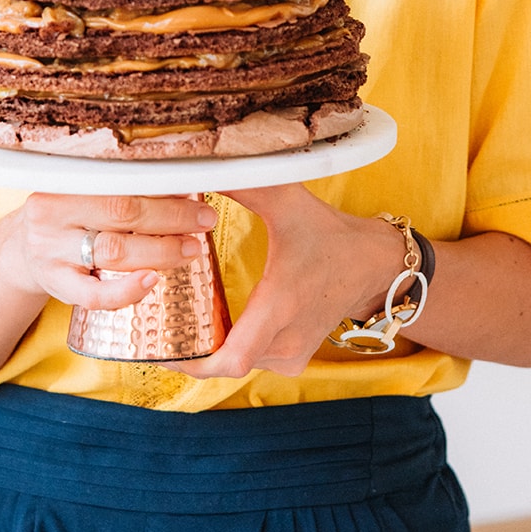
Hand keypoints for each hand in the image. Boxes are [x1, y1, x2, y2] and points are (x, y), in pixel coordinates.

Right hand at [0, 191, 217, 311]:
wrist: (24, 252)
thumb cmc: (69, 217)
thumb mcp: (83, 192)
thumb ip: (121, 186)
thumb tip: (184, 177)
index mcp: (62, 180)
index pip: (120, 179)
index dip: (162, 185)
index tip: (196, 186)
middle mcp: (51, 214)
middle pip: (121, 212)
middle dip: (172, 216)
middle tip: (205, 219)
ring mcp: (52, 252)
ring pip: (114, 251)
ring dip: (162, 251)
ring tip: (192, 248)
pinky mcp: (57, 286)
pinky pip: (94, 295)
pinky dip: (127, 290)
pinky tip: (153, 281)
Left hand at [170, 185, 399, 379]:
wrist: (373, 264)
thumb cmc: (329, 234)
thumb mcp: (287, 201)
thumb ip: (243, 184)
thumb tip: (198, 167)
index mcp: (280, 304)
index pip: (231, 358)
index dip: (193, 362)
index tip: (160, 349)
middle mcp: (286, 338)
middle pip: (224, 364)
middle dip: (190, 351)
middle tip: (157, 327)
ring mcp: (292, 354)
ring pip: (236, 363)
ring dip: (210, 348)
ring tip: (178, 321)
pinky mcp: (294, 359)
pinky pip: (253, 362)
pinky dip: (231, 349)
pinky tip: (213, 327)